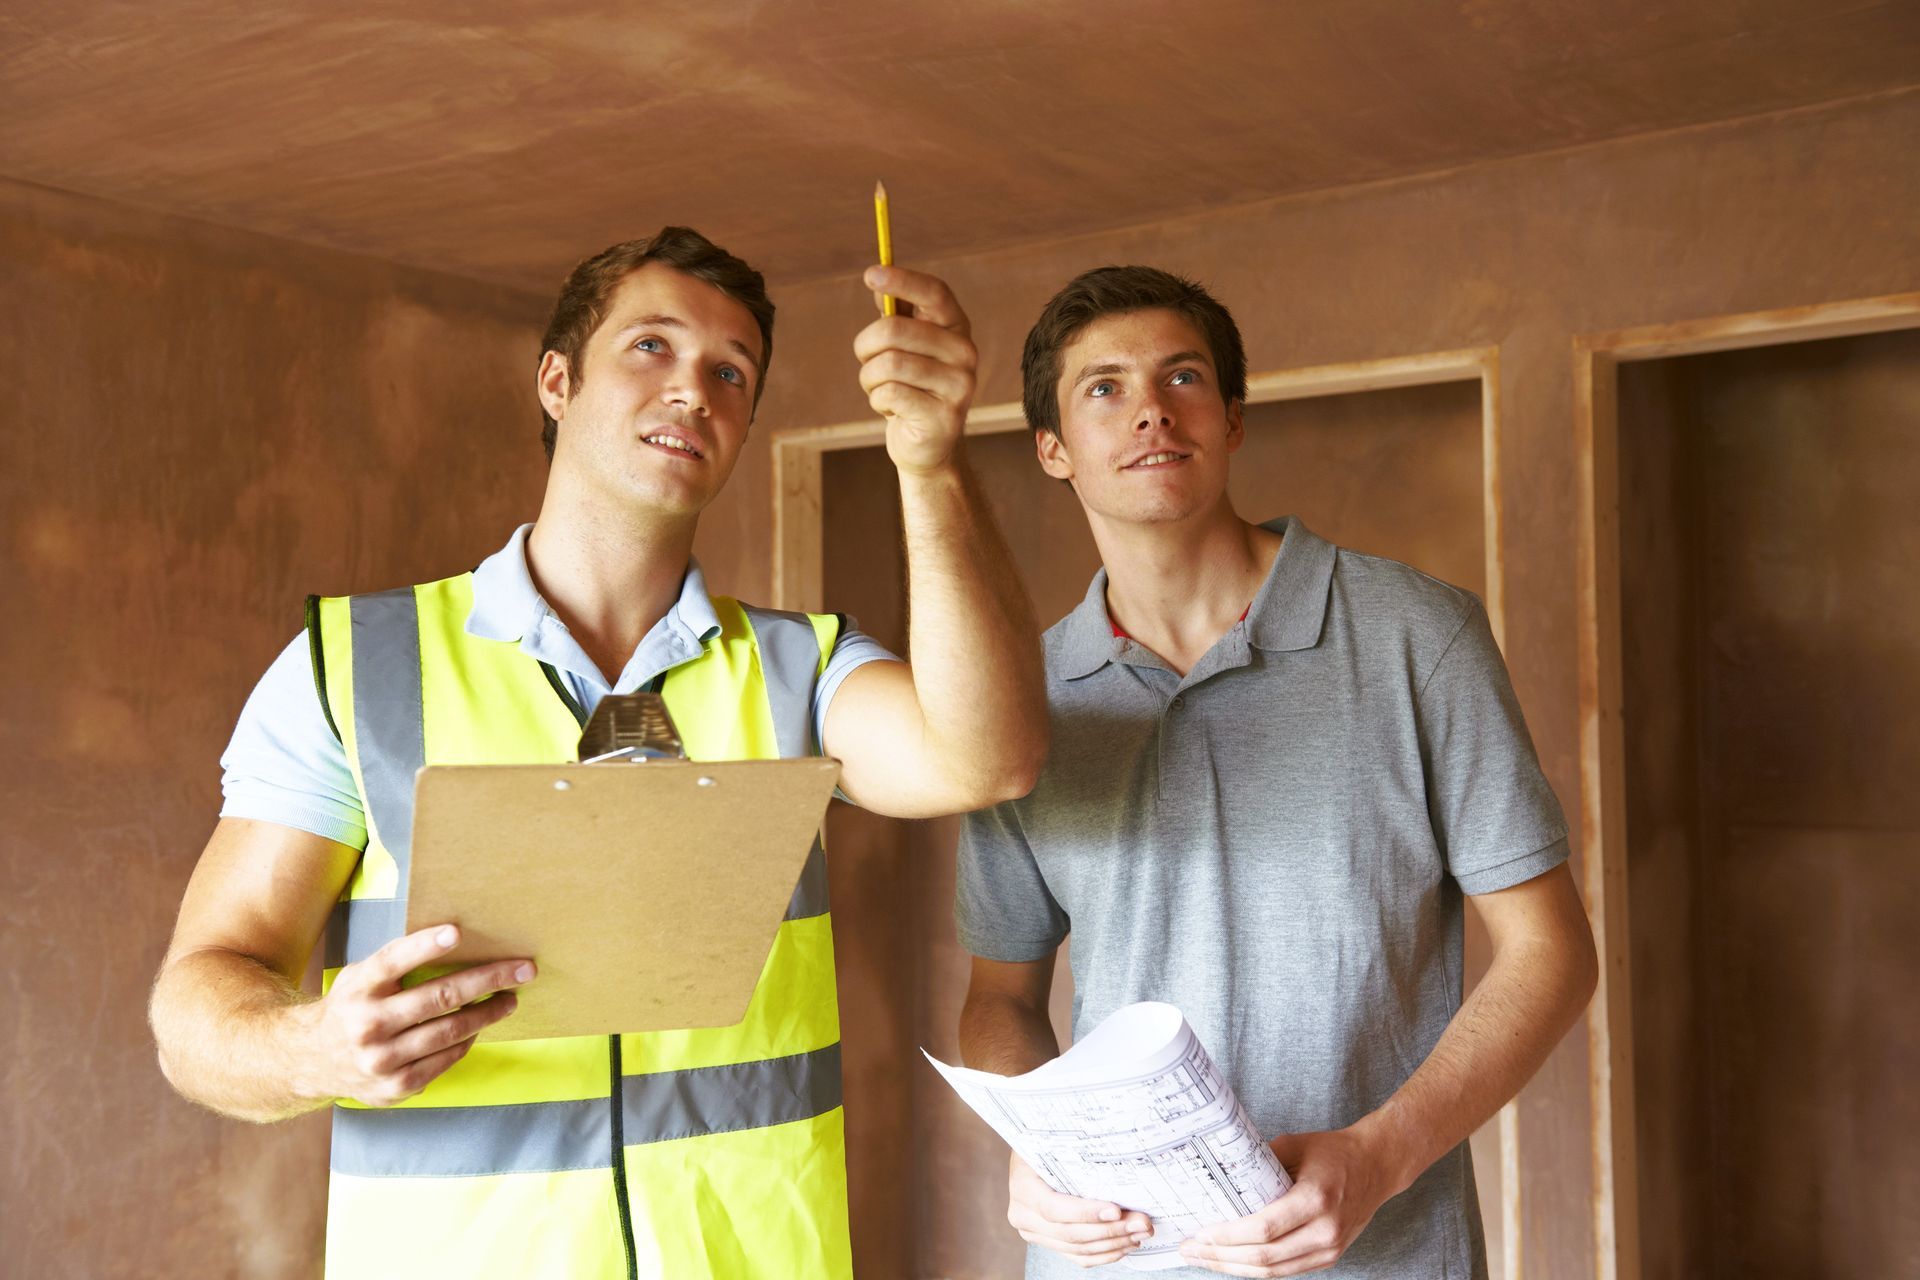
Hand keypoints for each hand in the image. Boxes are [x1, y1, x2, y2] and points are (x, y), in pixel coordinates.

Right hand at [295, 924, 530, 1106]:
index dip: (426, 945)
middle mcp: (367, 1024)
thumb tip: (456, 939)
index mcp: (359, 987)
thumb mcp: (361, 977)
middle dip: (488, 980)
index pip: (395, 960)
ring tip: (510, 999)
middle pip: (439, 997)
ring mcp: (380, 1059)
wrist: (309, 1060)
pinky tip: (479, 1026)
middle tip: (524, 969)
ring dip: (488, 1013)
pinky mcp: (393, 1087)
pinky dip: (467, 1041)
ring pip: (449, 1031)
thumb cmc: (350, 1007)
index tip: (457, 932)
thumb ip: (397, 963)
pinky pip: (444, 1060)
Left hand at [855, 265, 977, 474]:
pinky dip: (878, 401)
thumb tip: (878, 280)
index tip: (870, 275)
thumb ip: (896, 313)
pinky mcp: (944, 417)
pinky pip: (890, 394)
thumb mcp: (904, 346)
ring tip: (880, 389)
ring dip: (870, 379)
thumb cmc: (911, 386)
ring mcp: (959, 386)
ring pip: (888, 365)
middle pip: (895, 330)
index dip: (902, 280)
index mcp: (956, 327)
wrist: (927, 444)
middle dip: (865, 346)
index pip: (934, 293)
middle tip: (866, 360)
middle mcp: (965, 353)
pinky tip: (891, 409)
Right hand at [1007, 1152, 1152, 1267]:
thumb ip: (1074, 1152)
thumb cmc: (1046, 1145)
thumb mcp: (1052, 1141)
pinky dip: (1104, 1254)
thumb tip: (1114, 1151)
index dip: (1086, 1213)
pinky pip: (1079, 1257)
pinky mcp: (1049, 1243)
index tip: (1116, 1211)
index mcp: (1023, 1187)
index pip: (1054, 1208)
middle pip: (1070, 1233)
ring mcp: (1035, 1233)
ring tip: (1140, 1232)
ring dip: (1114, 1244)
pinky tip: (1125, 1245)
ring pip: (1078, 1249)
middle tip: (1142, 1222)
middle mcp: (1024, 1215)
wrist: (1030, 1158)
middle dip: (1111, 1230)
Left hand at [1178, 1128, 1403, 1275]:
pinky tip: (1232, 1261)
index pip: (1263, 1230)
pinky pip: (1286, 1270)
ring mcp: (1330, 1249)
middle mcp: (1325, 1231)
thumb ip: (1258, 1161)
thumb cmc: (1335, 1152)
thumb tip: (1218, 1174)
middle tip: (1190, 1250)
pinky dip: (1256, 1268)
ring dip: (1234, 1268)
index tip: (1200, 1233)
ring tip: (1204, 1259)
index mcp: (1315, 1200)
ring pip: (1274, 1271)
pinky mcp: (1329, 1257)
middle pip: (1264, 1257)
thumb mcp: (1294, 1145)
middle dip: (1221, 1257)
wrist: (1377, 1166)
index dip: (1227, 1237)